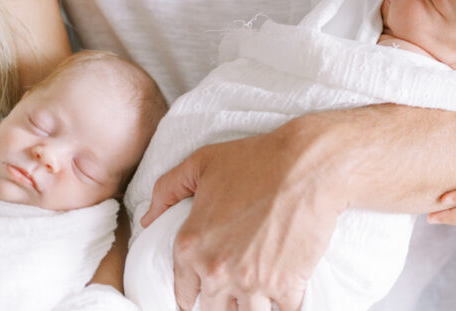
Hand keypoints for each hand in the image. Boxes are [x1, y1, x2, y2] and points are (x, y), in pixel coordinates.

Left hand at [141, 122, 345, 310]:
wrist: (307, 164)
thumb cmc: (257, 159)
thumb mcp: (203, 162)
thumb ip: (168, 188)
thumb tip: (148, 218)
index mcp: (191, 246)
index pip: (184, 292)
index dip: (194, 293)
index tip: (206, 293)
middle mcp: (217, 271)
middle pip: (215, 310)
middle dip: (225, 303)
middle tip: (237, 292)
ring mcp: (252, 282)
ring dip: (254, 306)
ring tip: (262, 294)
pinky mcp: (287, 284)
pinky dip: (287, 305)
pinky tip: (289, 296)